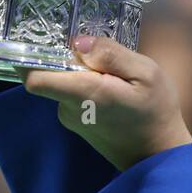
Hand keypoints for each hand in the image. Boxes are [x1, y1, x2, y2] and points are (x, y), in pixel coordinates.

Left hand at [20, 35, 191, 170]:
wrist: (159, 155)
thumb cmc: (156, 111)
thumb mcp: (146, 73)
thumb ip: (111, 55)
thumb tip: (78, 41)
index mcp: (83, 94)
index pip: (34, 77)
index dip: (32, 55)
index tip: (46, 36)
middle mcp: (69, 108)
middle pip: (47, 74)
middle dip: (65, 57)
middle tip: (95, 49)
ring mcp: (71, 118)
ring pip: (62, 82)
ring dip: (79, 71)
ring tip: (111, 70)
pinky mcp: (77, 123)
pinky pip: (72, 94)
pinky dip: (85, 85)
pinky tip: (111, 86)